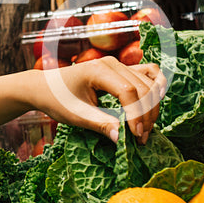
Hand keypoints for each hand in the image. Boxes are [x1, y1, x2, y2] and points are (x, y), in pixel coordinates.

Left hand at [28, 57, 164, 143]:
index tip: (136, 136)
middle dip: (146, 114)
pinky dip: (156, 86)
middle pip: (142, 87)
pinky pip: (147, 73)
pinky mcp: (121, 70)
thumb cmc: (57, 100)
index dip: (136, 115)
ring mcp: (118, 64)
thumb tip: (121, 139)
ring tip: (145, 128)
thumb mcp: (77, 115)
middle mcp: (112, 63)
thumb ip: (100, 124)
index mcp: (98, 70)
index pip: (128, 91)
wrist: (46, 87)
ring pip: (148, 82)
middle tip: (142, 138)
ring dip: (152, 106)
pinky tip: (157, 102)